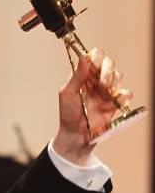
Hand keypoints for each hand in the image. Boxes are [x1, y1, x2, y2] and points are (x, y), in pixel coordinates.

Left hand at [53, 48, 132, 164]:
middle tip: (102, 83)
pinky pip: (125, 93)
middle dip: (107, 70)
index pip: (93, 57)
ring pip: (118, 76)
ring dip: (115, 82)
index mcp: (83, 76)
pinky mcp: (114, 102)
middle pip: (108, 63)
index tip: (94, 65)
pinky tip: (116, 102)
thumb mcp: (67, 94)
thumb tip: (82, 58)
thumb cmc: (68, 114)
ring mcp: (106, 90)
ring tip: (107, 92)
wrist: (76, 134)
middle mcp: (95, 80)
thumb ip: (76, 76)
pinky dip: (123, 96)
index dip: (96, 57)